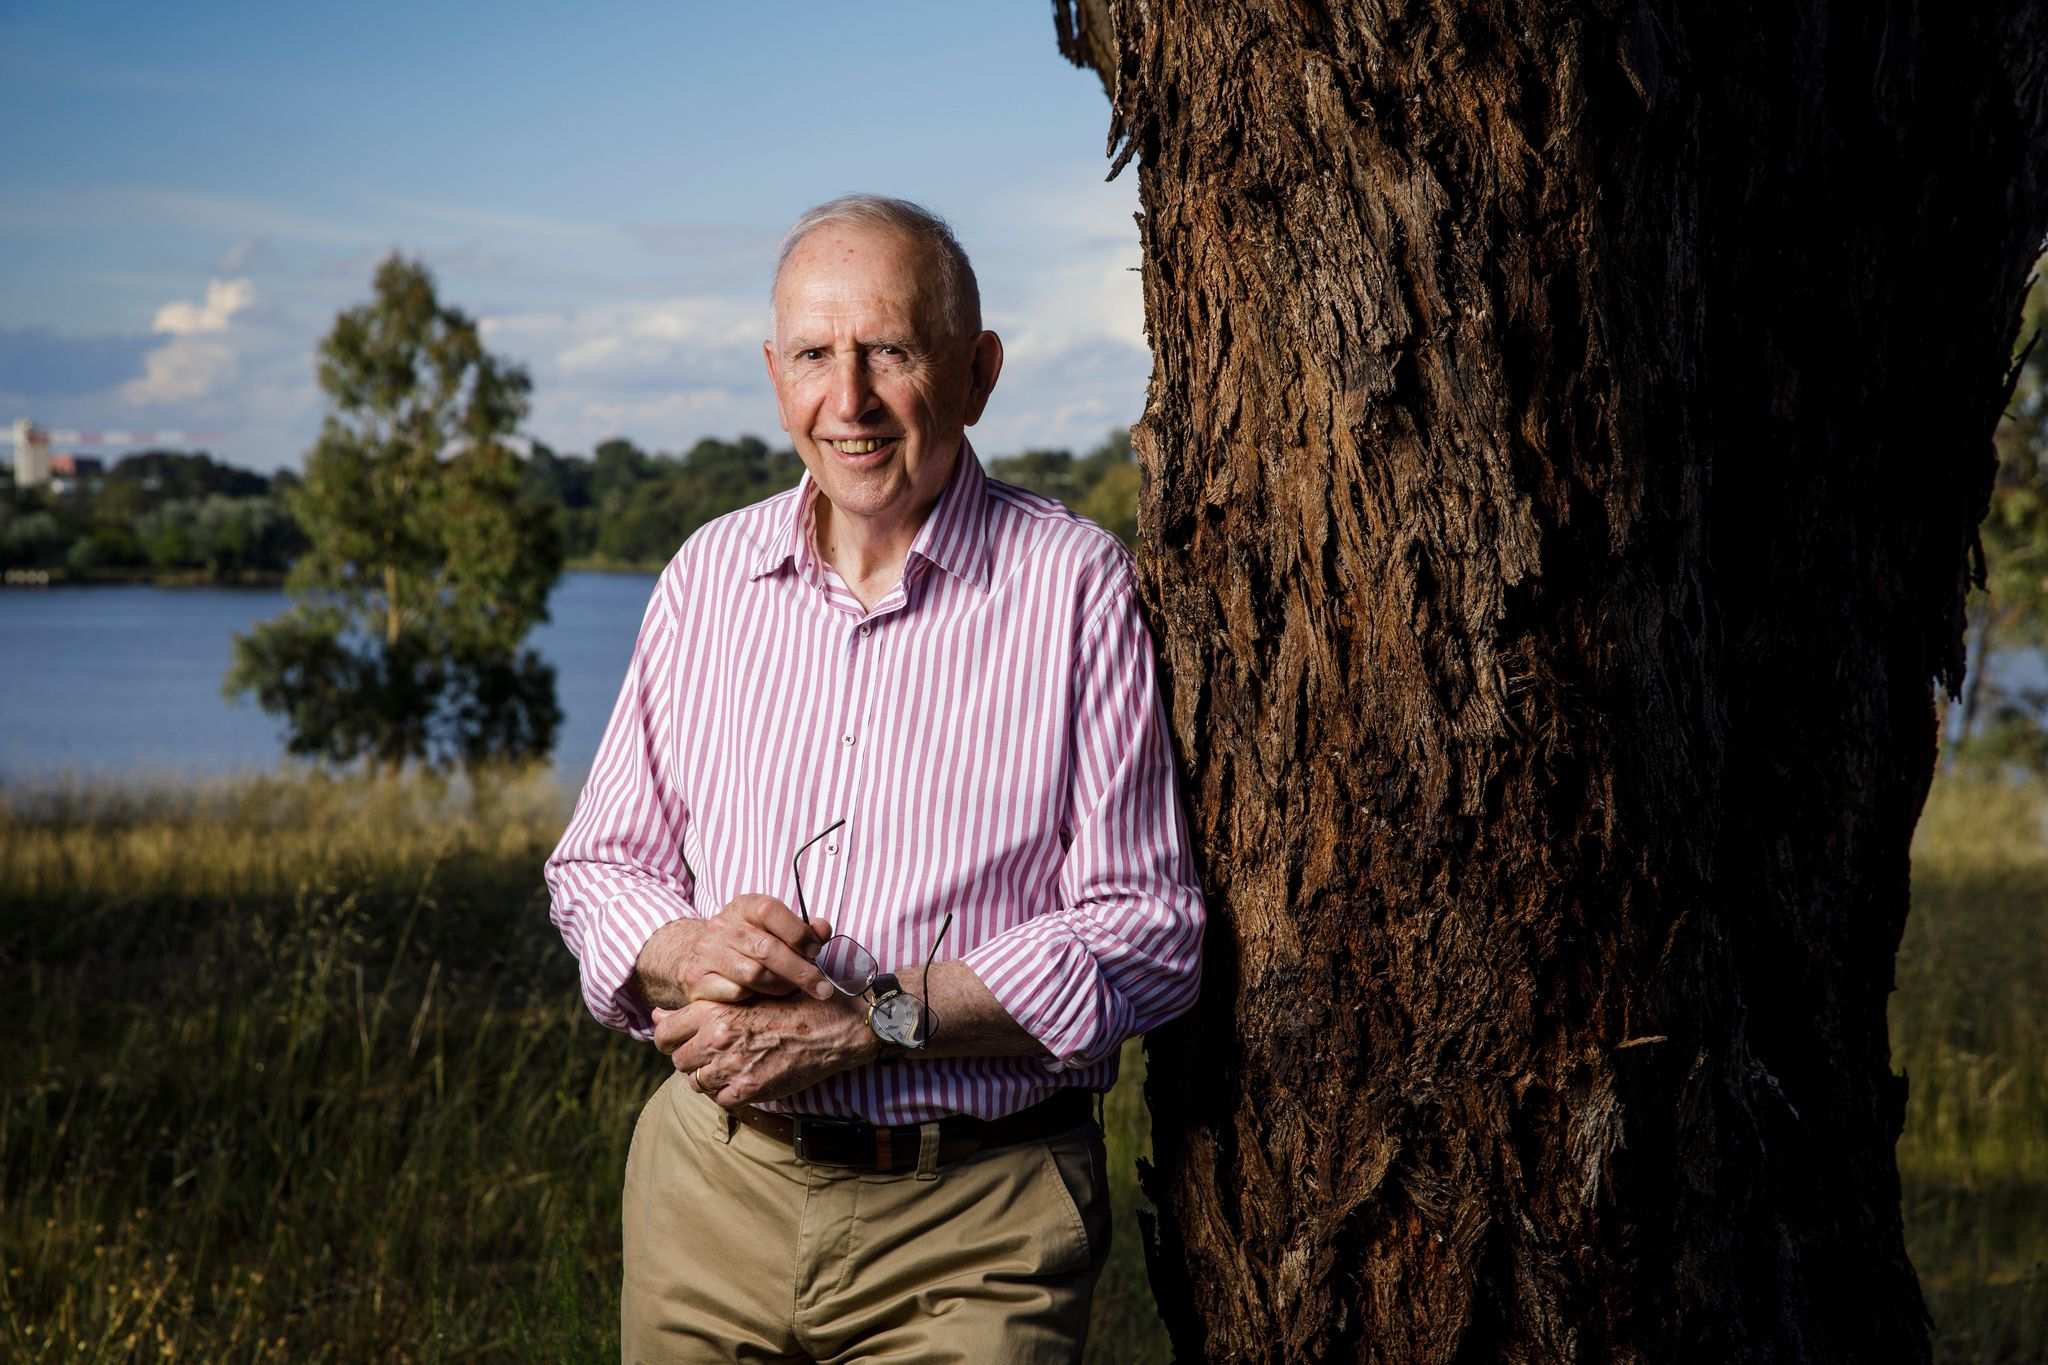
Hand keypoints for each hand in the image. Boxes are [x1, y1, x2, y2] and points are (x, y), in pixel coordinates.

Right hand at [640, 896, 837, 1005]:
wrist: (694, 954)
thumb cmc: (747, 942)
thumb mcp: (772, 928)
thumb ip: (802, 930)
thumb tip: (823, 929)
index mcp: (744, 906)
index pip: (770, 911)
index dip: (798, 932)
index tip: (815, 951)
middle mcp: (722, 926)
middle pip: (766, 949)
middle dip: (800, 971)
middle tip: (822, 987)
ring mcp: (707, 953)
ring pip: (753, 974)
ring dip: (780, 986)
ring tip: (792, 990)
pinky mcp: (697, 980)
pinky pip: (735, 993)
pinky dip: (755, 997)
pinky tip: (763, 996)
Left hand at [652, 996, 875, 1107]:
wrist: (835, 1028)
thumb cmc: (795, 1005)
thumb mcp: (748, 993)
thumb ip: (702, 1005)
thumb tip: (657, 1014)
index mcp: (715, 1010)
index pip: (664, 1032)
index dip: (668, 1037)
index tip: (680, 1040)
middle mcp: (718, 1038)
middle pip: (678, 1060)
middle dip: (692, 1059)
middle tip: (714, 1053)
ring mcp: (732, 1066)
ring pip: (696, 1083)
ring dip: (709, 1077)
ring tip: (731, 1066)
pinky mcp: (749, 1090)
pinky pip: (720, 1100)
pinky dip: (728, 1093)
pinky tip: (744, 1079)